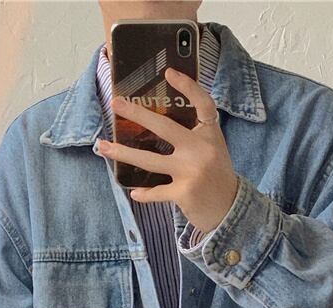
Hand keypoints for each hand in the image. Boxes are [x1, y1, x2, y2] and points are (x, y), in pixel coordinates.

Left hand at [97, 67, 238, 232]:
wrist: (230, 209)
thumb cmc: (216, 176)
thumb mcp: (212, 149)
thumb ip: (193, 136)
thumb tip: (157, 123)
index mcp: (210, 135)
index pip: (202, 104)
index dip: (188, 87)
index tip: (169, 73)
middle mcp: (201, 150)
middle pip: (164, 127)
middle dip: (136, 113)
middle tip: (115, 103)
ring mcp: (191, 171)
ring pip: (149, 160)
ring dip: (122, 153)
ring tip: (102, 147)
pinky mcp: (183, 193)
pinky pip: (155, 191)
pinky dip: (143, 194)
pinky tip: (134, 192)